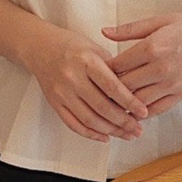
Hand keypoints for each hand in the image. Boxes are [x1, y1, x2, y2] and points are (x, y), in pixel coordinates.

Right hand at [24, 27, 148, 142]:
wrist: (39, 46)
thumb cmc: (70, 45)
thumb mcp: (94, 48)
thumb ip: (112, 68)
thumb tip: (133, 91)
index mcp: (86, 61)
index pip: (111, 86)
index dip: (129, 102)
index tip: (143, 112)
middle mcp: (72, 78)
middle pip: (102, 107)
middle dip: (123, 122)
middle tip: (138, 129)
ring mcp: (61, 93)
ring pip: (89, 119)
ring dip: (111, 131)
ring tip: (126, 135)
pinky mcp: (54, 103)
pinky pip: (74, 124)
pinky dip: (91, 134)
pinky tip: (105, 136)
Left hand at [102, 12, 181, 117]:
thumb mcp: (161, 20)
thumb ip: (130, 29)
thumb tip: (103, 32)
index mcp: (153, 47)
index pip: (118, 65)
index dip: (102, 70)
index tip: (93, 71)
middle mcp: (161, 69)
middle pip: (124, 86)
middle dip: (107, 90)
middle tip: (94, 90)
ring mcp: (172, 85)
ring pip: (137, 102)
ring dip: (122, 104)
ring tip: (108, 103)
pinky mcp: (181, 95)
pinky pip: (155, 110)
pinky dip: (140, 113)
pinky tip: (130, 111)